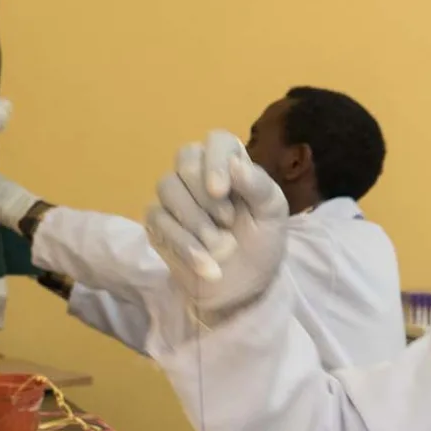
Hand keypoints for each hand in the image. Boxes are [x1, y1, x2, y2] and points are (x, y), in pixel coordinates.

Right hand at [143, 130, 288, 323]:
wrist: (241, 290)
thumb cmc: (260, 245)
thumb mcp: (272, 216)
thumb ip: (258, 186)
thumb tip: (235, 164)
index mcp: (231, 165)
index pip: (217, 140)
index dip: (216, 160)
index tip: (220, 190)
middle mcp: (199, 173)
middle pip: (186, 159)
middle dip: (206, 196)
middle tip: (228, 223)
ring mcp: (175, 197)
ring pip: (167, 187)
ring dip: (195, 222)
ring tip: (220, 248)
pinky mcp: (158, 223)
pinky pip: (158, 220)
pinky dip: (185, 245)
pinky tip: (207, 266)